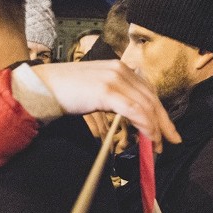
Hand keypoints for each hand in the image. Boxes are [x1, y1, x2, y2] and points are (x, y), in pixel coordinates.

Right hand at [32, 60, 180, 151]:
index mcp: (118, 67)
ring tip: (157, 145)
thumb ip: (111, 95)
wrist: (40, 87)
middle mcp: (120, 69)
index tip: (165, 128)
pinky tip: (149, 137)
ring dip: (155, 127)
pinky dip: (145, 125)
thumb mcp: (92, 89)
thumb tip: (126, 114)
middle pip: (151, 97)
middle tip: (172, 140)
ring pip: (145, 105)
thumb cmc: (61, 91)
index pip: (146, 90)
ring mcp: (114, 79)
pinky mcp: (107, 91)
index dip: (159, 110)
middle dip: (164, 121)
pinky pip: (134, 110)